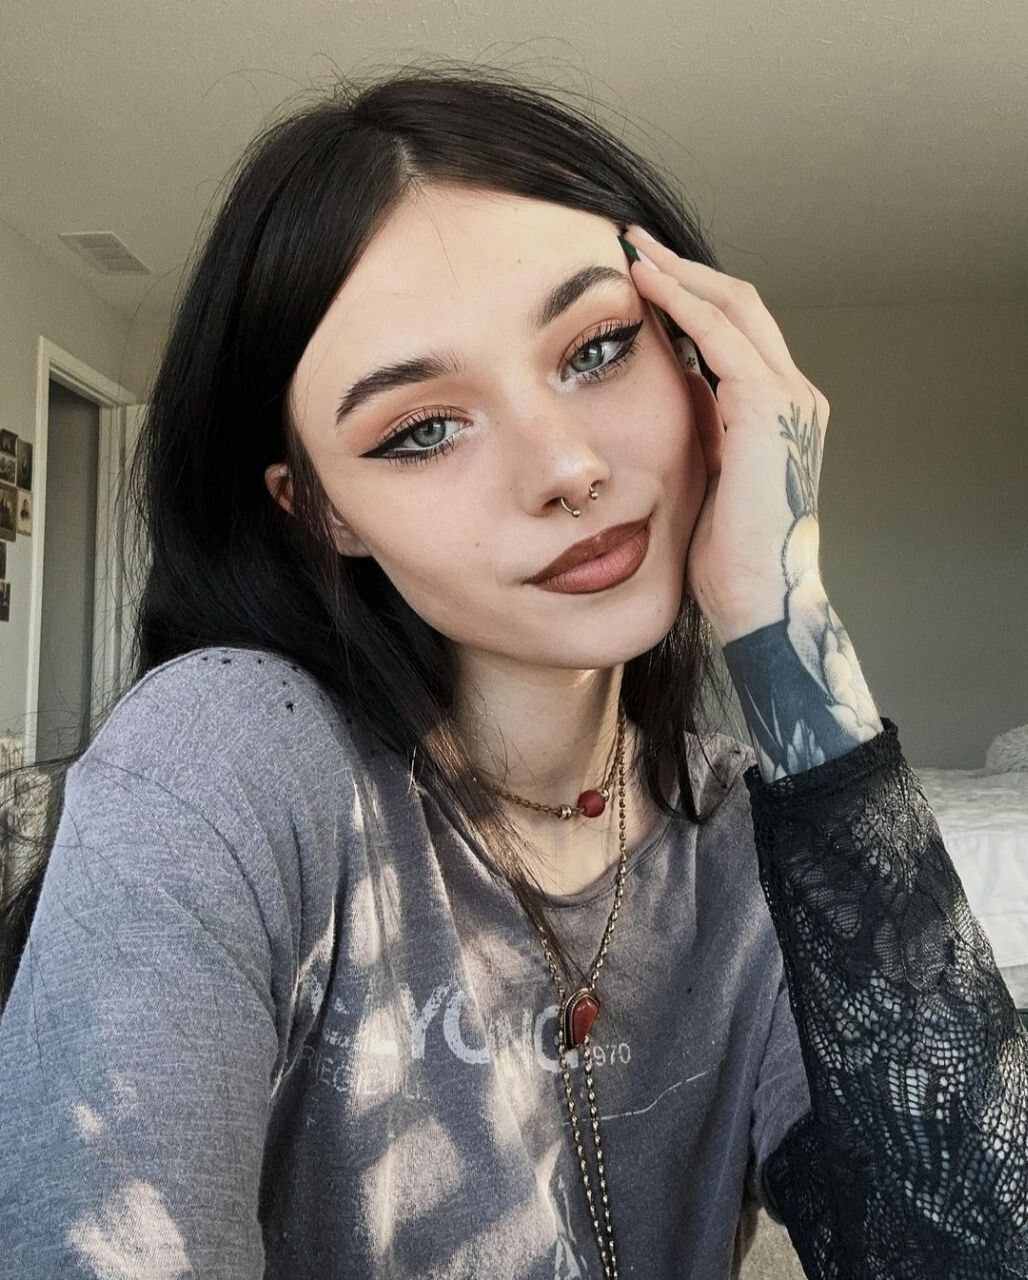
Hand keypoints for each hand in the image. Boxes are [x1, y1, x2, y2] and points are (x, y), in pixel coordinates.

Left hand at [621, 225, 829, 642]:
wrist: (758, 600)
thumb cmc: (727, 559)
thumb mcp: (710, 479)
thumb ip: (704, 430)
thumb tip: (678, 391)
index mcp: (780, 413)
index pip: (737, 332)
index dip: (690, 297)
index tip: (641, 276)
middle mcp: (795, 394)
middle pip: (740, 303)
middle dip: (684, 268)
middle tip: (631, 242)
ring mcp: (789, 396)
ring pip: (733, 305)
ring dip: (679, 273)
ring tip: (629, 249)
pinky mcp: (769, 406)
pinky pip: (721, 333)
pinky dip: (681, 301)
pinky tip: (641, 284)